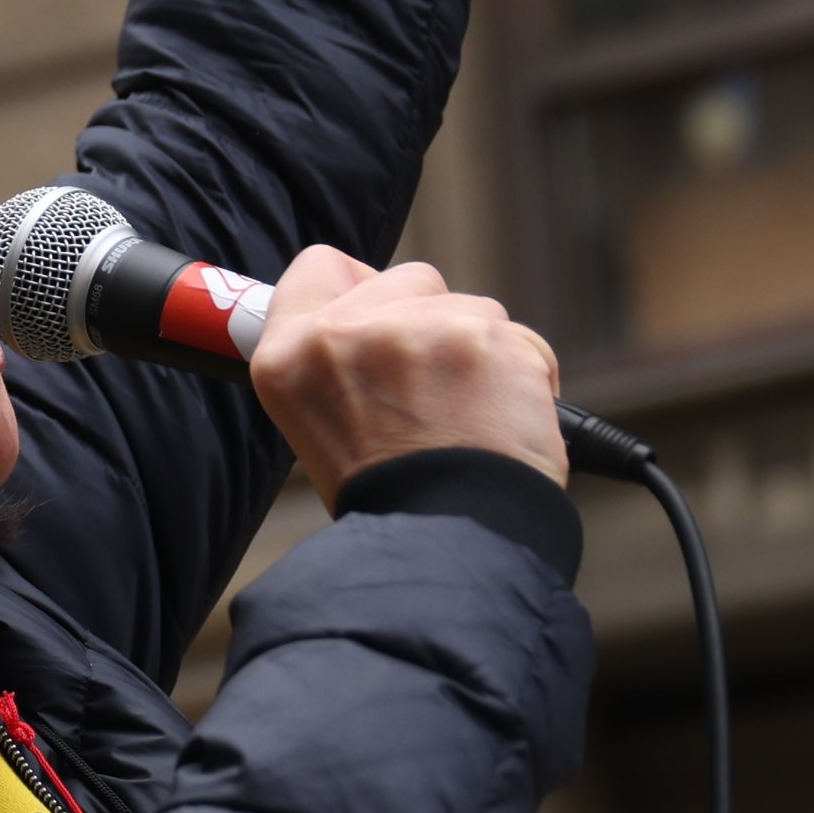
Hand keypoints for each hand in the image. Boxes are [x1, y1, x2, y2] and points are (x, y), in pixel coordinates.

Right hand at [250, 248, 564, 486]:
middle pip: (410, 279)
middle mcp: (343, 333)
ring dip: (480, 354)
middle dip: (432, 322)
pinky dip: (524, 379)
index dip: (356, 287)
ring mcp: (415, 331)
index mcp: (289, 356)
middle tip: (430, 397)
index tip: (377, 317)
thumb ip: (340, 362)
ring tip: (469, 422)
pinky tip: (505, 425)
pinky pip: (522, 341)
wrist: (447, 545)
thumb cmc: (391, 501)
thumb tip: (380, 319)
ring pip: (471, 307)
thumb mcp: (321, 426)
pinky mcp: (482, 338)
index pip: (320, 267)